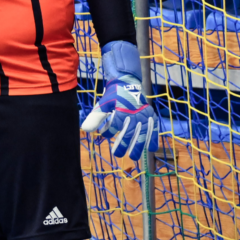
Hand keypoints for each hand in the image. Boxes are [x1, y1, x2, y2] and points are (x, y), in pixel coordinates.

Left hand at [81, 40, 157, 160]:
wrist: (127, 82)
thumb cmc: (114, 95)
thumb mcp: (103, 104)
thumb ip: (95, 117)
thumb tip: (85, 129)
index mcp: (121, 111)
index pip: (114, 126)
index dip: (108, 132)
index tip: (104, 134)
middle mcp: (133, 115)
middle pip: (129, 134)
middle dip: (123, 146)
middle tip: (118, 154)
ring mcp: (143, 115)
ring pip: (142, 134)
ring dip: (138, 146)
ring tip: (134, 157)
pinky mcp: (150, 115)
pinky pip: (154, 128)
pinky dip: (153, 138)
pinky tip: (151, 149)